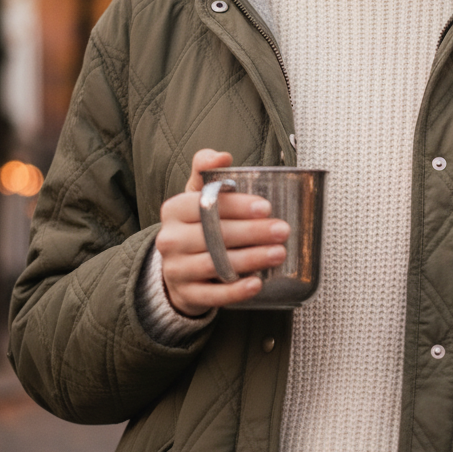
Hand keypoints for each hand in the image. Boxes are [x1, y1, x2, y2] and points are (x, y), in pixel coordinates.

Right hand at [156, 149, 288, 316]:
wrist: (177, 268)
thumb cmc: (195, 225)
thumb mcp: (196, 196)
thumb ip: (207, 172)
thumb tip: (223, 156)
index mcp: (173, 210)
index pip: (205, 205)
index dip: (237, 206)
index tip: (266, 207)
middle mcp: (170, 239)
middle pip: (213, 235)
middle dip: (252, 232)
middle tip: (282, 230)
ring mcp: (176, 269)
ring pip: (215, 264)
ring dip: (250, 259)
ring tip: (278, 253)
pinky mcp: (186, 294)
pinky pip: (212, 295)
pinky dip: (235, 291)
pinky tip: (256, 284)